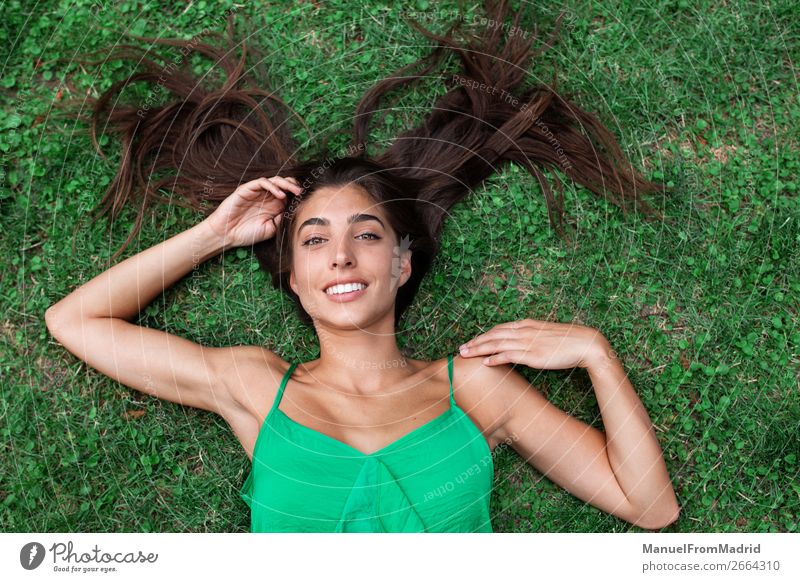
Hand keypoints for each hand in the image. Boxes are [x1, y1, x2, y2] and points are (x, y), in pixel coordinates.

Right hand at [203, 176, 302, 248]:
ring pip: (275, 180)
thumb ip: (282, 219)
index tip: (306, 199)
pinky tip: (280, 195)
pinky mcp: (247, 189)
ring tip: (294, 190)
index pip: (289, 194)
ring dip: (286, 184)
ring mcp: (257, 192)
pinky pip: (261, 182)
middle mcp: (267, 196)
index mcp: (274, 205)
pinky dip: (272, 186)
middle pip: (284, 184)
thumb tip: (294, 210)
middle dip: (294, 186)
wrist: (227, 235)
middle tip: (302, 192)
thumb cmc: (247, 234)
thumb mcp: (271, 229)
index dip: (297, 194)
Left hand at [458, 318, 610, 369]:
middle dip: (476, 342)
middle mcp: (524, 331)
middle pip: (493, 335)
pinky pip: (509, 355)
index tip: (472, 341)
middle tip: (461, 349)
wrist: (586, 343)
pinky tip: (485, 362)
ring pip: (497, 344)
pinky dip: (495, 358)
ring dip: (479, 349)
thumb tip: (521, 344)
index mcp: (527, 325)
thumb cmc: (568, 341)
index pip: (499, 329)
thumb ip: (531, 336)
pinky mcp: (533, 354)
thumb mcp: (545, 335)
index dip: (484, 335)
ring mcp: (528, 342)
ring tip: (466, 354)